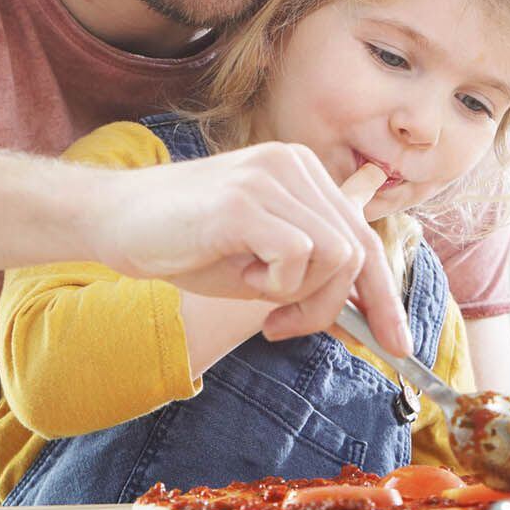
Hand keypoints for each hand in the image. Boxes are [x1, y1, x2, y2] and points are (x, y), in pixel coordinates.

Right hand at [87, 144, 410, 355]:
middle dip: (330, 307)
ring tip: (250, 289)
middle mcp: (295, 165)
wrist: (111, 221)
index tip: (397, 344)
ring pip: (336, 256)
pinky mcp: (245, 203)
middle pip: (359, 252)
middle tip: (280, 326)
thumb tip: (364, 310)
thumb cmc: (183, 243)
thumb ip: (310, 272)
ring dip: (298, 295)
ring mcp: (271, 178)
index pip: (365, 237)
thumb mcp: (259, 258)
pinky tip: (237, 276)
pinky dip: (274, 285)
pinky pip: (298, 257)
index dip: (385, 296)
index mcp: (303, 174)